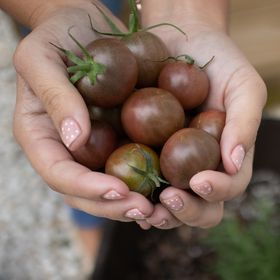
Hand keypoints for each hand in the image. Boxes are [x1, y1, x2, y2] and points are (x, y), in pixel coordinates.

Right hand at [13, 1, 153, 221]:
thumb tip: (75, 140)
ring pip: (106, 186)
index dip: (86, 187)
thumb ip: (54, 96)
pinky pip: (127, 165)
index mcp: (41, 136)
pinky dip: (144, 182)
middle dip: (112, 205)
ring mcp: (91, 146)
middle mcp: (66, 148)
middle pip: (83, 191)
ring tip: (160, 207)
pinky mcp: (113, 137)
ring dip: (131, 201)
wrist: (83, 25)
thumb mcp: (43, 57)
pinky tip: (165, 188)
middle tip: (145, 210)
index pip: (58, 173)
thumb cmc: (56, 35)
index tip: (119, 189)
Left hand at [137, 18, 266, 229]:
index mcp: (223, 157)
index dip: (216, 191)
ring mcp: (169, 163)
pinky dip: (132, 193)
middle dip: (186, 210)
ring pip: (167, 203)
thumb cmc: (220, 62)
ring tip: (143, 208)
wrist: (183, 41)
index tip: (199, 181)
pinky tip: (121, 192)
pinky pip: (139, 181)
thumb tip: (234, 161)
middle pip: (199, 206)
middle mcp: (197, 166)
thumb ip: (244, 123)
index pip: (227, 186)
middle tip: (168, 199)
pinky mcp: (144, 153)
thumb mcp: (243, 86)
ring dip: (157, 212)